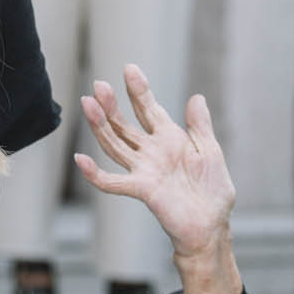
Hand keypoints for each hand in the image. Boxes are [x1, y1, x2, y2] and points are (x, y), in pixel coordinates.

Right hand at [74, 63, 236, 262]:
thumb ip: (200, 126)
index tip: (129, 69)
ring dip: (100, 126)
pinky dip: (95, 173)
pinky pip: (113, 182)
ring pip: (115, 144)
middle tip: (99, 84)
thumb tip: (196, 97)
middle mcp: (151, 152)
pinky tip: (81, 159)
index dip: (138, 90)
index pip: (148, 109)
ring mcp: (144, 170)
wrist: (212, 224)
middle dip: (111, 105)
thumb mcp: (211, 151)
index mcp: (169, 139)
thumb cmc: (213, 191)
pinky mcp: (142, 189)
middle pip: (125, 124)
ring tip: (88, 104)